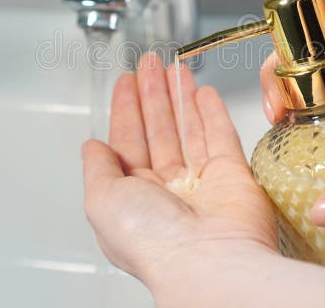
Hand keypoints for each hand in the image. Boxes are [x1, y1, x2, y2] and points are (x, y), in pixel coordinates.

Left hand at [82, 53, 277, 297]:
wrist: (207, 261)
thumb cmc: (152, 240)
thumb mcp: (102, 200)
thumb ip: (97, 169)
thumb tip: (91, 147)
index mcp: (132, 197)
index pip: (126, 141)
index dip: (125, 108)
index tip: (125, 81)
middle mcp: (166, 190)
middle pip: (157, 129)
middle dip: (152, 94)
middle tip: (150, 63)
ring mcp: (201, 183)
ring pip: (187, 128)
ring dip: (179, 96)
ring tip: (175, 67)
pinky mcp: (233, 177)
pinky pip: (220, 137)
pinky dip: (212, 113)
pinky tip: (202, 92)